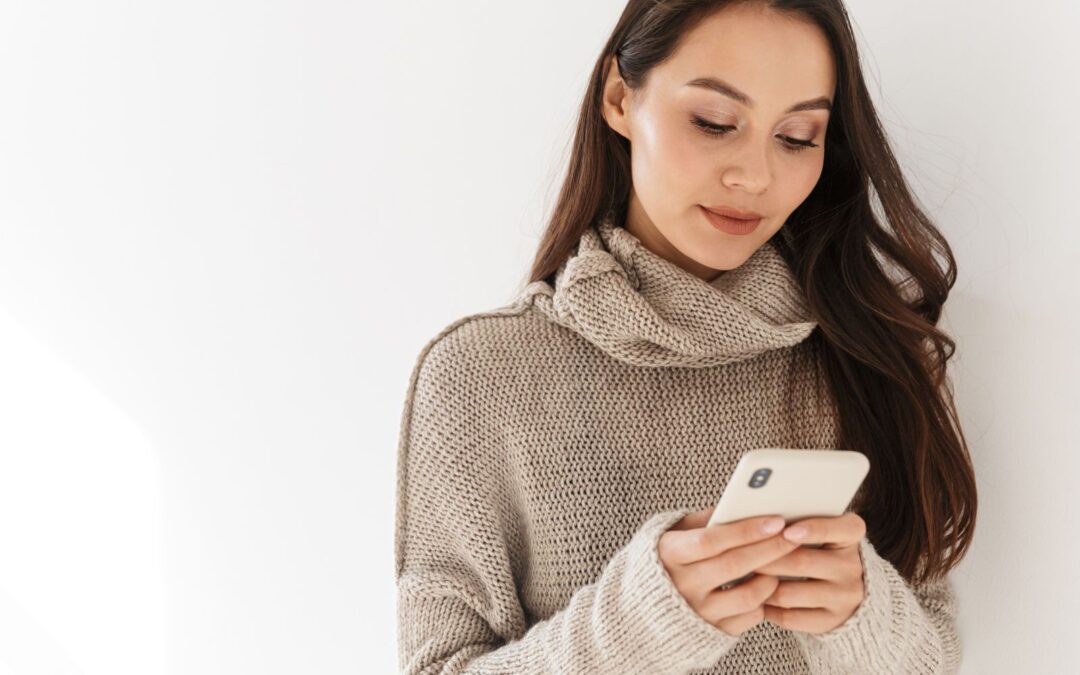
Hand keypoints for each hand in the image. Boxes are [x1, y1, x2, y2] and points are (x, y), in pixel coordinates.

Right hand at [658, 507, 802, 635]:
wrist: (646, 606)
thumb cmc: (669, 558)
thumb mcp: (675, 532)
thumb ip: (704, 520)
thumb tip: (739, 505)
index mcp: (670, 554)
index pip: (711, 540)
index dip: (745, 531)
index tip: (775, 521)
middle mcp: (682, 585)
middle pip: (734, 565)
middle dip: (769, 549)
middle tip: (793, 536)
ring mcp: (697, 611)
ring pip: (747, 596)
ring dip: (770, 578)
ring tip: (779, 564)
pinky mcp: (712, 632)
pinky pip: (748, 618)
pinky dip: (763, 602)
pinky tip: (766, 586)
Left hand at [752, 511, 866, 633]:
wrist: (839, 587)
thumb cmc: (814, 544)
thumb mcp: (814, 526)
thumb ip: (793, 518)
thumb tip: (755, 517)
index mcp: (851, 534)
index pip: (841, 528)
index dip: (814, 529)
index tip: (786, 530)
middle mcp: (854, 566)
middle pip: (802, 562)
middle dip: (766, 558)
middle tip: (738, 554)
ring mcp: (845, 597)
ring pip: (789, 593)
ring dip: (761, 585)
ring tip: (741, 576)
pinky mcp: (832, 621)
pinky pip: (790, 617)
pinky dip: (768, 608)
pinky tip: (756, 598)